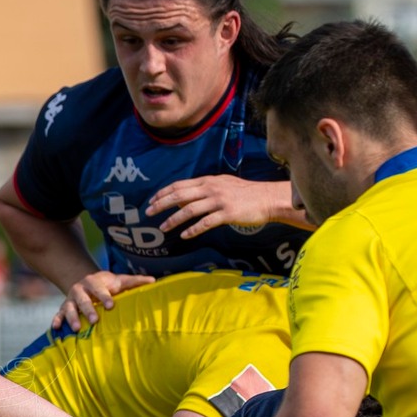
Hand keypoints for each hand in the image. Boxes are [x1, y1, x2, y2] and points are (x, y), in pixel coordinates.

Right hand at [52, 270, 157, 331]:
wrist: (86, 282)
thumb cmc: (107, 285)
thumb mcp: (119, 281)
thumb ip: (135, 281)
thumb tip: (154, 281)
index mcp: (94, 282)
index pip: (99, 289)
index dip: (104, 297)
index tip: (111, 306)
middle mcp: (80, 289)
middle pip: (83, 300)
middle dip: (88, 310)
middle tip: (94, 321)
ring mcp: (70, 299)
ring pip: (70, 308)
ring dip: (72, 318)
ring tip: (76, 329)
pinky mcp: (64, 308)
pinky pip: (59, 314)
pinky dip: (57, 320)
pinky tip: (56, 328)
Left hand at [147, 175, 296, 241]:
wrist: (267, 198)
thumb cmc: (244, 194)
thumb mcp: (222, 186)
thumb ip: (202, 191)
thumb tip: (182, 200)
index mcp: (208, 181)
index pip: (179, 185)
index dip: (163, 193)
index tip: (151, 201)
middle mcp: (211, 188)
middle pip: (180, 195)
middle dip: (161, 204)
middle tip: (148, 213)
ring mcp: (219, 200)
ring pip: (190, 210)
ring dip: (174, 219)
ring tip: (163, 228)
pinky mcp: (228, 213)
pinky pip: (206, 223)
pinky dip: (193, 230)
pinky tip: (185, 236)